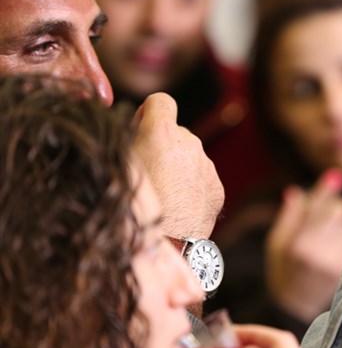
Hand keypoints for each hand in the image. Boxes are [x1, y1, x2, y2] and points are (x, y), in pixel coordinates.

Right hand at [132, 93, 223, 238]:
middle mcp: (190, 143)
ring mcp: (207, 166)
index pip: (161, 101)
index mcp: (162, 132)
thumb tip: (130, 130)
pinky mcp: (217, 187)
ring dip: (178, 168)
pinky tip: (178, 208)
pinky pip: (202, 179)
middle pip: (175, 133)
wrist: (165, 246)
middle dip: (163, 145)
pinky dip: (192, 187)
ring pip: (190, 158)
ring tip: (162, 196)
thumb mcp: (117, 165)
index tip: (140, 130)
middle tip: (148, 172)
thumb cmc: (132, 206)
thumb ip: (125, 140)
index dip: (149, 113)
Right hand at [265, 169, 341, 322]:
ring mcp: (338, 265)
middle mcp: (320, 256)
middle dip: (334, 211)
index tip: (336, 176)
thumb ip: (291, 215)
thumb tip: (297, 190)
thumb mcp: (277, 242)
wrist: (297, 308)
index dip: (327, 190)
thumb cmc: (284, 269)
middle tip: (323, 223)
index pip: (321, 207)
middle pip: (340, 211)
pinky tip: (336, 257)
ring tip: (325, 249)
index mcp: (298, 246)